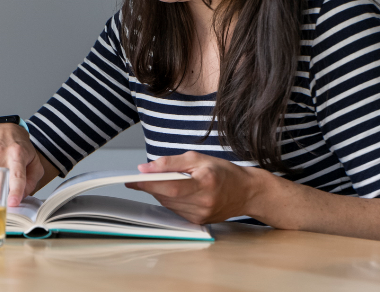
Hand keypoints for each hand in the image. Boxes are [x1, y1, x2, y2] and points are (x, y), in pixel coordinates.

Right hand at [0, 123, 44, 206]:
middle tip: (4, 187)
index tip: (12, 203)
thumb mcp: (34, 162)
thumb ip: (31, 181)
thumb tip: (21, 196)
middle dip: (1, 192)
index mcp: (17, 154)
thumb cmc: (18, 147)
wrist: (2, 128)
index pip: (16, 176)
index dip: (15, 191)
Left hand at [125, 151, 266, 223]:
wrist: (246, 192)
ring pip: (168, 204)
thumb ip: (170, 163)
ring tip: (168, 181)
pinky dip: (171, 200)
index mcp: (205, 184)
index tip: (132, 179)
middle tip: (146, 175)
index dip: (149, 183)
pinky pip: (175, 210)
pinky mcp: (199, 221)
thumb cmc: (223, 172)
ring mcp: (201, 215)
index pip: (170, 186)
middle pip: (167, 196)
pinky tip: (178, 191)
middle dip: (152, 185)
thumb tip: (145, 168)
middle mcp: (204, 203)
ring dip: (161, 192)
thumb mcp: (198, 159)